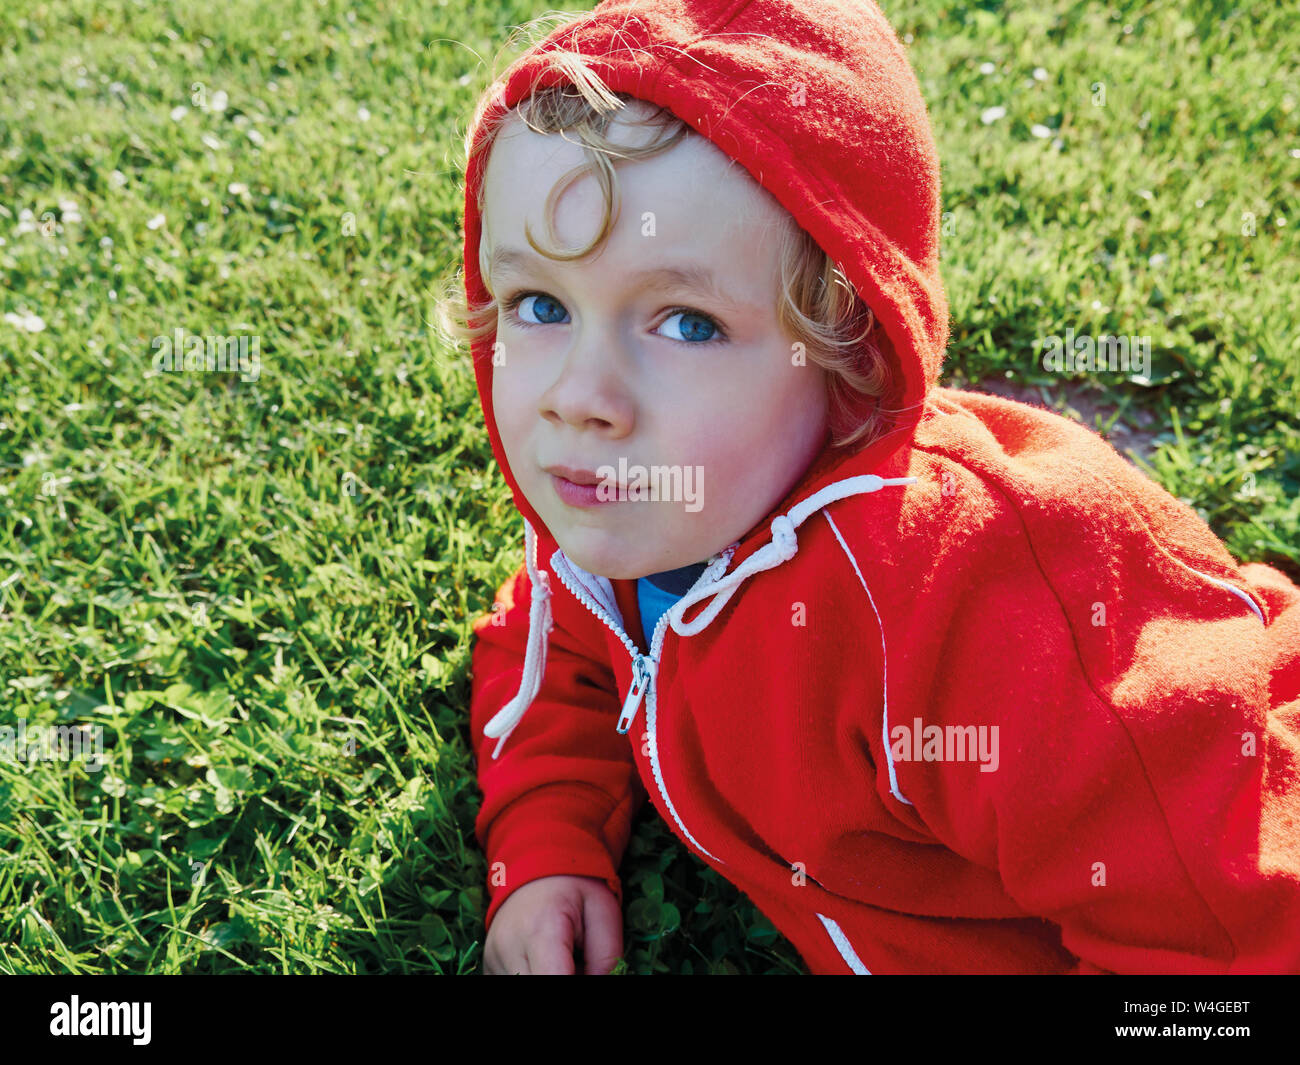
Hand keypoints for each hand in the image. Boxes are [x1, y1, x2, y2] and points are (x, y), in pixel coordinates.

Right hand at [483, 874, 622, 973]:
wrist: (534, 865)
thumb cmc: (574, 888)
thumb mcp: (604, 911)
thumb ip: (607, 957)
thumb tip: (601, 984)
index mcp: (541, 930)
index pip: (554, 980)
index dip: (579, 981)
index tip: (587, 968)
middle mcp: (508, 947)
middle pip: (540, 987)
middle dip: (566, 979)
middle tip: (578, 963)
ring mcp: (493, 958)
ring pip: (526, 985)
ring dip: (551, 980)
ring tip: (564, 961)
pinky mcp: (488, 965)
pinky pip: (515, 980)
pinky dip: (536, 977)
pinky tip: (546, 964)